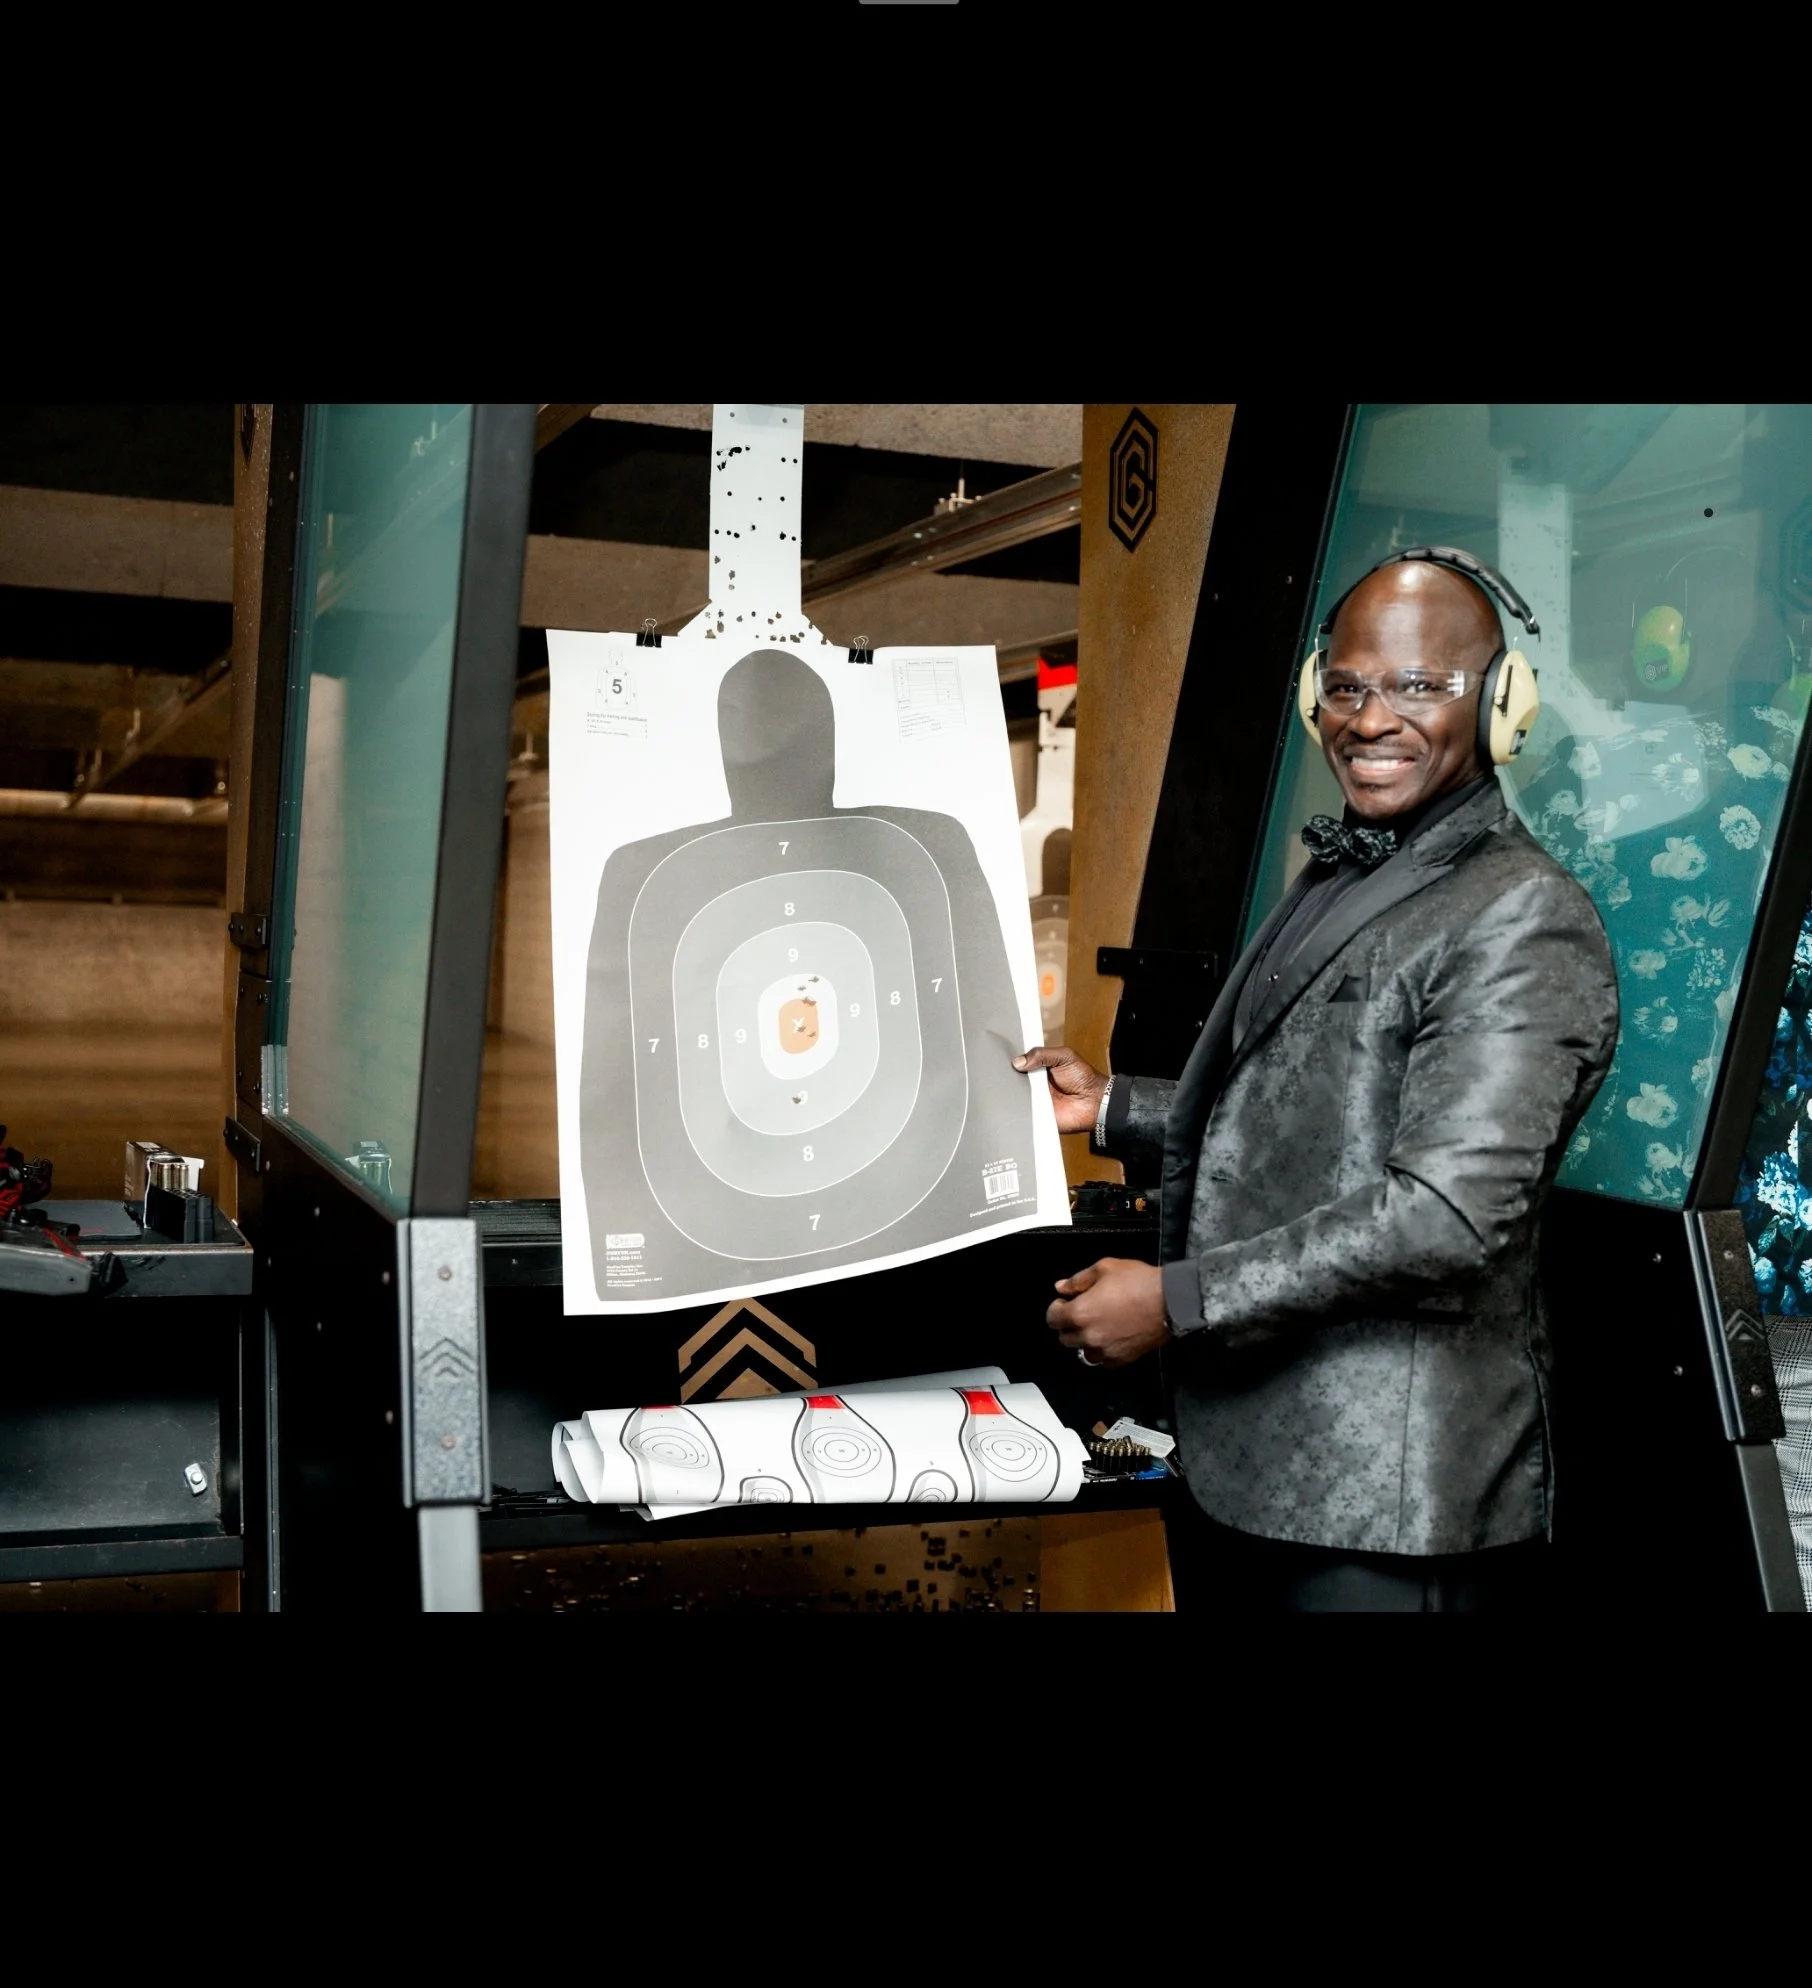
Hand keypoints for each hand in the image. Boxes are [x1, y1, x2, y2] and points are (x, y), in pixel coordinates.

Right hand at [1013, 1043, 1107, 1135]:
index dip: (1012, 1061)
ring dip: (1011, 1092)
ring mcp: (1032, 1100)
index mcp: (1038, 1068)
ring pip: (1013, 1097)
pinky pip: (1021, 1113)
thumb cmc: (1083, 1077)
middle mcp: (1032, 1084)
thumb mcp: (1064, 1056)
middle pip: (1012, 1080)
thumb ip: (1042, 1054)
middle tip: (1005, 1072)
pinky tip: (1017, 1103)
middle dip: (1008, 1076)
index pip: (1018, 1064)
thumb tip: (1018, 1062)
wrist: (1094, 1101)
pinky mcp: (1035, 1115)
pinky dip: (1018, 1109)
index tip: (1002, 1057)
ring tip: (1012, 1087)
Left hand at [1046, 1257, 1171, 1368]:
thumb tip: (1062, 1287)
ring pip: (1082, 1351)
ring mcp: (1104, 1351)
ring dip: (1085, 1339)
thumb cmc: (1139, 1283)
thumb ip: (1078, 1280)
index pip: (1052, 1319)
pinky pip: (1102, 1360)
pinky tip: (1112, 1335)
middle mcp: (1088, 1336)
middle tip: (1083, 1311)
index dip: (1057, 1308)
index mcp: (1080, 1313)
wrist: (1169, 1302)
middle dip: (1069, 1324)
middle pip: (1065, 1338)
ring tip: (1099, 1324)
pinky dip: (1102, 1350)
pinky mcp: (1120, 1359)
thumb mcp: (1104, 1268)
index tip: (1065, 1302)